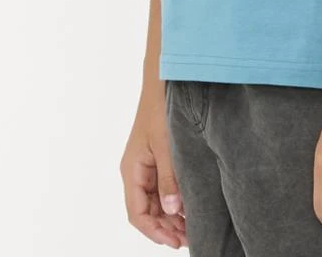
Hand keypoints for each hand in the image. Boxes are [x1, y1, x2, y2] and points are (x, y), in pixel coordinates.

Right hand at [120, 84, 188, 247]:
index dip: (154, 231)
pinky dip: (172, 201)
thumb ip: (169, 179)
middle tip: (189, 238)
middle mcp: (136, 171)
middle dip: (165, 227)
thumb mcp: (166, 145)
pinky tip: (187, 208)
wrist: (162, 81)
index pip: (137, 213)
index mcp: (132, 170)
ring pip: (154, 201)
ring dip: (169, 217)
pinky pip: (161, 188)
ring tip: (190, 228)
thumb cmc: (160, 109)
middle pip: (146, 211)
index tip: (175, 241)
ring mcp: (145, 166)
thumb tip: (171, 210)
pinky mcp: (156, 158)